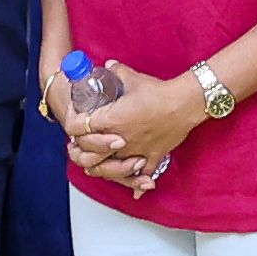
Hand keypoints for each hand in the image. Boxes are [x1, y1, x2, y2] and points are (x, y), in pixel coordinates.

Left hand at [61, 66, 210, 184]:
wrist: (185, 103)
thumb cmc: (159, 92)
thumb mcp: (133, 77)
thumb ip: (117, 71)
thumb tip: (109, 65)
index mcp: (110, 120)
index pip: (78, 128)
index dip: (72, 126)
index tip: (73, 123)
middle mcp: (118, 140)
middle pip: (88, 154)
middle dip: (80, 151)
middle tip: (78, 146)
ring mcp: (135, 152)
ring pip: (110, 170)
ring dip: (101, 169)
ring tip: (96, 165)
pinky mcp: (152, 157)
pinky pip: (143, 176)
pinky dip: (138, 184)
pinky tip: (135, 190)